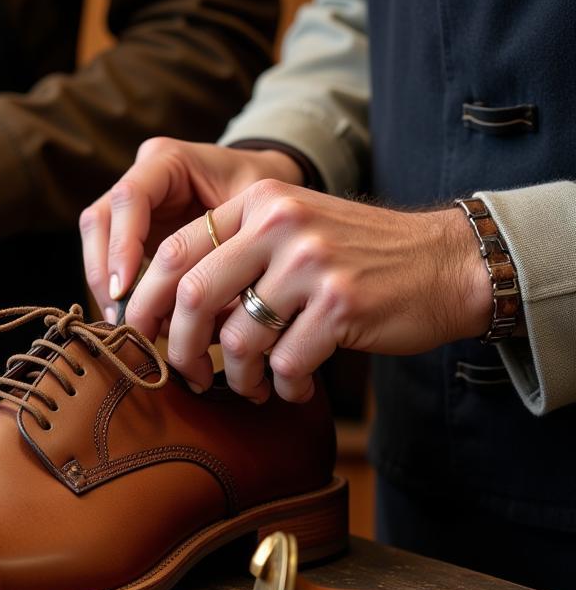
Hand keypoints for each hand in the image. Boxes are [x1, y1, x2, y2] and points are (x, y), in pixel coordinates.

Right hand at [79, 137, 303, 322]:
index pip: (129, 197)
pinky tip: (133, 318)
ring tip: (125, 324)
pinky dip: (117, 289)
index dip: (122, 245)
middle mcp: (142, 176)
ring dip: (104, 284)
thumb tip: (202, 310)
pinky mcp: (132, 231)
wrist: (270, 201)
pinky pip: (109, 259)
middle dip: (104, 271)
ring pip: (96, 241)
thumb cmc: (267, 204)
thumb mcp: (256, 219)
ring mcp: (132, 204)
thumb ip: (227, 252)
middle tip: (120, 315)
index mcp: (169, 160)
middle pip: (99, 219)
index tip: (126, 289)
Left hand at [126, 180, 490, 400]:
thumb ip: (236, 256)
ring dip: (238, 376)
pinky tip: (295, 388)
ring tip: (251, 386)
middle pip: (193, 294)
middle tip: (188, 373)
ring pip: (239, 338)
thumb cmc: (357, 258)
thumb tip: (169, 314)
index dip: (146, 300)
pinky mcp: (341, 306)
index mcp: (260, 201)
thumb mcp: (293, 231)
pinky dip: (283, 387)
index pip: (175, 249)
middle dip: (180, 347)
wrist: (447, 263)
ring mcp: (312, 263)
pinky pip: (285, 364)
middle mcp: (281, 223)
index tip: (143, 335)